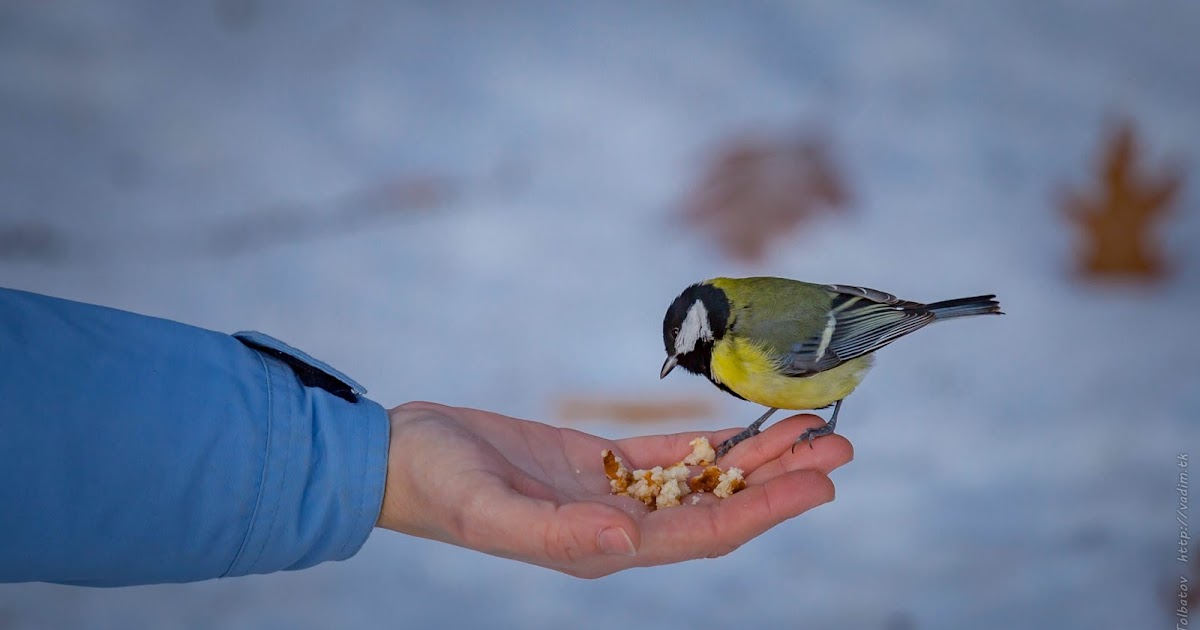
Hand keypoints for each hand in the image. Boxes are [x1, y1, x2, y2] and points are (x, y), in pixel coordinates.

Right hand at [376, 401, 852, 577]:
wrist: (403, 458)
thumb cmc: (439, 486)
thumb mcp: (491, 509)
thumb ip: (558, 533)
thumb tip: (626, 543)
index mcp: (602, 547)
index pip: (706, 531)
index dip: (767, 509)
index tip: (821, 483)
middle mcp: (617, 527)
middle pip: (719, 504)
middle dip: (780, 479)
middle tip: (838, 446)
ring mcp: (608, 495)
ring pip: (700, 477)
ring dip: (753, 455)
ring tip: (806, 429)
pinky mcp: (593, 464)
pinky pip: (663, 456)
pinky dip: (706, 440)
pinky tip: (740, 428)